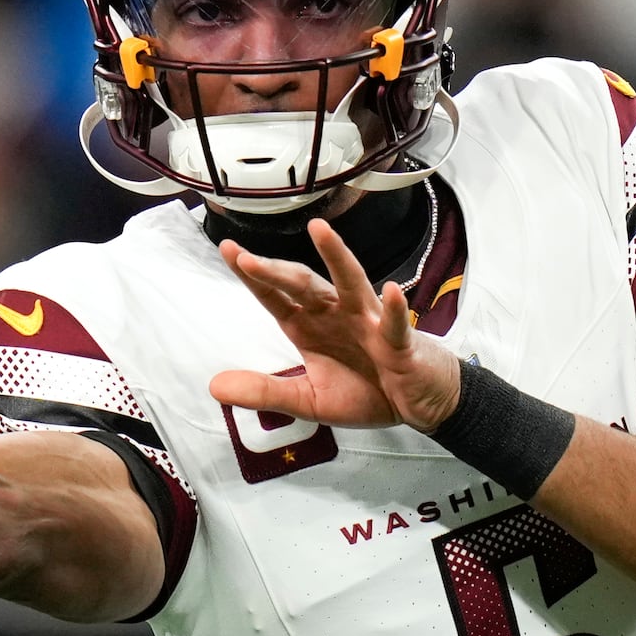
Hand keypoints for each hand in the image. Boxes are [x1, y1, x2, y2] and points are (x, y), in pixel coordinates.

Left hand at [211, 219, 460, 432]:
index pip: (275, 297)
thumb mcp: (308, 400)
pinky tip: (389, 291)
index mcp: (309, 326)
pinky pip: (395, 323)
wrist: (420, 403)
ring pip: (351, 283)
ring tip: (320, 232)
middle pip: (302, 284)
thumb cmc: (367, 391)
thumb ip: (265, 392)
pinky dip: (393, 309)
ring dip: (337, 256)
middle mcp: (336, 314)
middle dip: (275, 271)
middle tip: (245, 257)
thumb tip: (215, 387)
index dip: (253, 277)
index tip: (227, 250)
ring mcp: (369, 322)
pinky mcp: (400, 342)